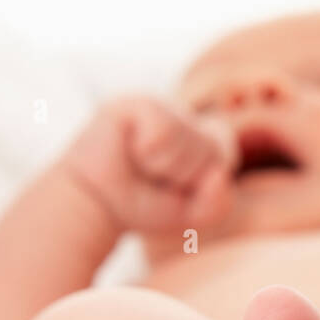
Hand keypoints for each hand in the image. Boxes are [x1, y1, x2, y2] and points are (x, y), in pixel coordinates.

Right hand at [65, 96, 237, 234]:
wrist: (95, 207)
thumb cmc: (142, 205)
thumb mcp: (190, 216)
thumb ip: (218, 204)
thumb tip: (218, 174)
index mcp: (198, 136)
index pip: (224, 153)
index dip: (201, 180)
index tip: (175, 188)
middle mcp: (181, 116)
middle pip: (211, 148)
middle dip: (184, 177)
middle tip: (153, 179)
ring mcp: (159, 106)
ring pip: (188, 139)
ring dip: (164, 167)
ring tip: (140, 166)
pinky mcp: (135, 104)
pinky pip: (163, 133)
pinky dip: (149, 154)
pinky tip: (130, 151)